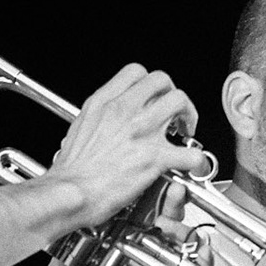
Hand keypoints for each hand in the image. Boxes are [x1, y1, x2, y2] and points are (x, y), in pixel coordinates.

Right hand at [49, 64, 210, 225]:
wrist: (70, 193)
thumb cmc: (72, 170)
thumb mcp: (80, 126)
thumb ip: (100, 115)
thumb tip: (112, 116)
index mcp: (104, 102)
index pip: (136, 72)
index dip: (151, 84)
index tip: (154, 98)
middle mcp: (124, 111)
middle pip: (162, 81)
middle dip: (173, 95)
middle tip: (175, 115)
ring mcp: (141, 131)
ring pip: (180, 101)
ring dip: (189, 116)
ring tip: (185, 133)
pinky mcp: (154, 158)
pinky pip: (190, 152)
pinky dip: (195, 159)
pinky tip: (187, 165)